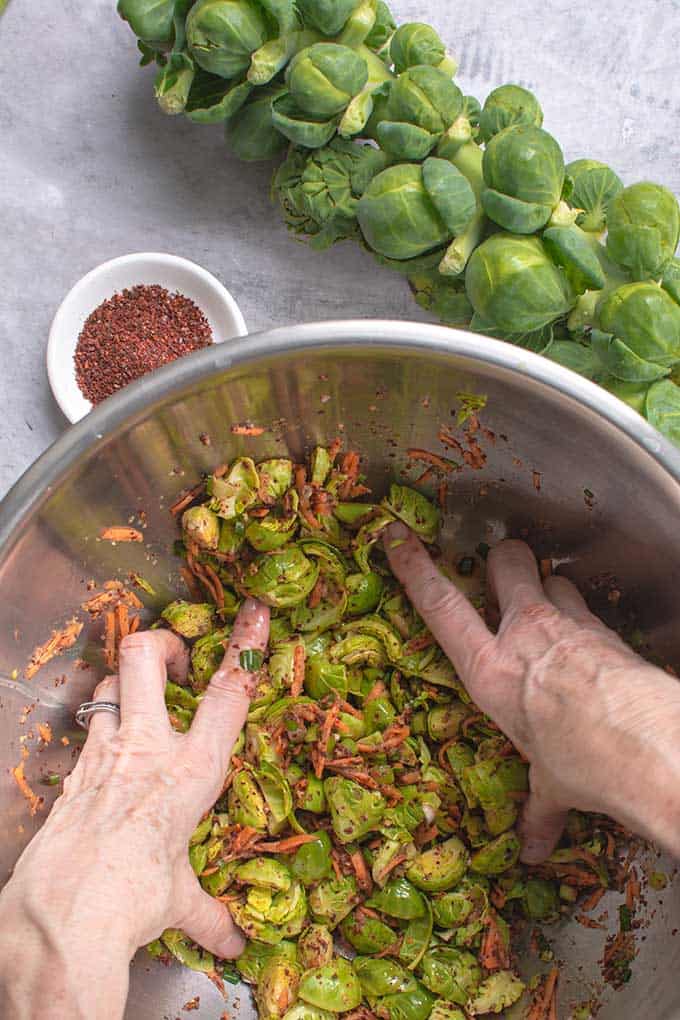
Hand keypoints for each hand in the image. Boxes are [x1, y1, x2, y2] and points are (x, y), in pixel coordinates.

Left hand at [0, 597, 268, 1019]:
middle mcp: (147, 748)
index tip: (255, 612)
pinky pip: (88, 731)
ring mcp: (103, 753)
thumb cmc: (133, 899)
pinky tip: (111, 762)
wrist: (61, 916)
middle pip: (145, 656)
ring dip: (128, 687)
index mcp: (191, 770)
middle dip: (163, 644)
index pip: (228, 693)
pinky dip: (103, 733)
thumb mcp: (177, 898)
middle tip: (176, 665)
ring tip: (143, 708)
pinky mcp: (73, 770)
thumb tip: (232, 943)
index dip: (245, 645)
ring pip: (109, 685)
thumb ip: (206, 911)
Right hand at [385, 524, 679, 863]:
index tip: (395, 536)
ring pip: (552, 578)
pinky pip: (589, 609)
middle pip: (506, 562)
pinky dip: (588, 623)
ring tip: (554, 616)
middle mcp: (523, 633)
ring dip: (551, 590)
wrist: (646, 743)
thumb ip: (540, 807)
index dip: (414, 568)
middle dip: (503, 560)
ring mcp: (567, 623)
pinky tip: (595, 650)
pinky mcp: (606, 628)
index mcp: (489, 670)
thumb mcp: (552, 784)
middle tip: (504, 574)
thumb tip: (531, 848)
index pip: (440, 607)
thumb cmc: (582, 762)